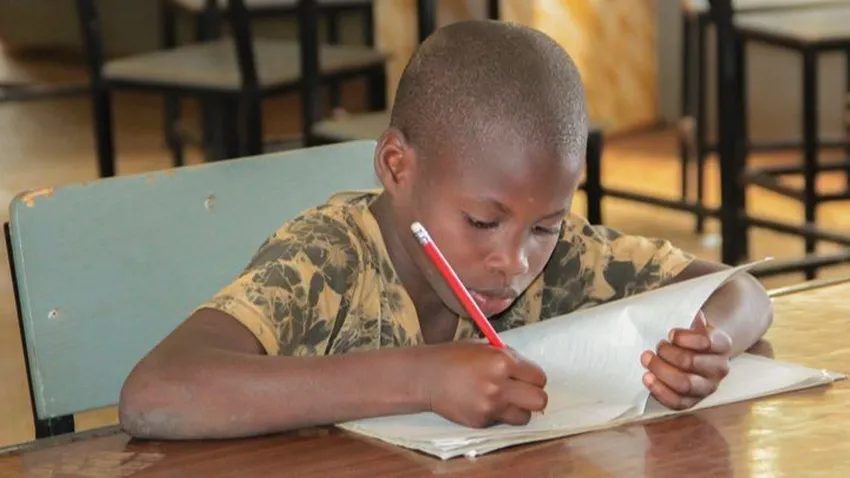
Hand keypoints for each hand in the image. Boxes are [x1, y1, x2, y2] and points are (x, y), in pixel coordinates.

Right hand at [418, 342, 547, 427]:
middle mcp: (499, 386)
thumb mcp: (483, 347)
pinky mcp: (481, 422)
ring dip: (518, 409)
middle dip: (534, 395)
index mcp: (502, 362)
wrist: (425, 377)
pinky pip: (502, 421)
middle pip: (540, 400)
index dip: (534, 377)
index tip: (526, 377)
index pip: (539, 377)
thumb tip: (525, 370)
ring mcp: (490, 407)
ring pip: (524, 417)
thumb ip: (506, 357)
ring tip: (503, 400)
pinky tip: (482, 403)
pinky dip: (497, 414)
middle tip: (521, 391)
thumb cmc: (453, 357)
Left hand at [640, 310, 731, 409]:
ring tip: (647, 359)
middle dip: (667, 353)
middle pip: (691, 362)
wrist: (700, 354)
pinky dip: (659, 391)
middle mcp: (719, 368)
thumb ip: (691, 318)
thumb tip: (693, 315)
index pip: (707, 341)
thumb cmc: (691, 337)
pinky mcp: (693, 401)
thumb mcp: (694, 324)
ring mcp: (707, 387)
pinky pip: (677, 402)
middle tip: (656, 347)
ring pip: (684, 384)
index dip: (684, 337)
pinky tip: (647, 378)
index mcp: (722, 345)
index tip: (669, 333)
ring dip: (660, 370)